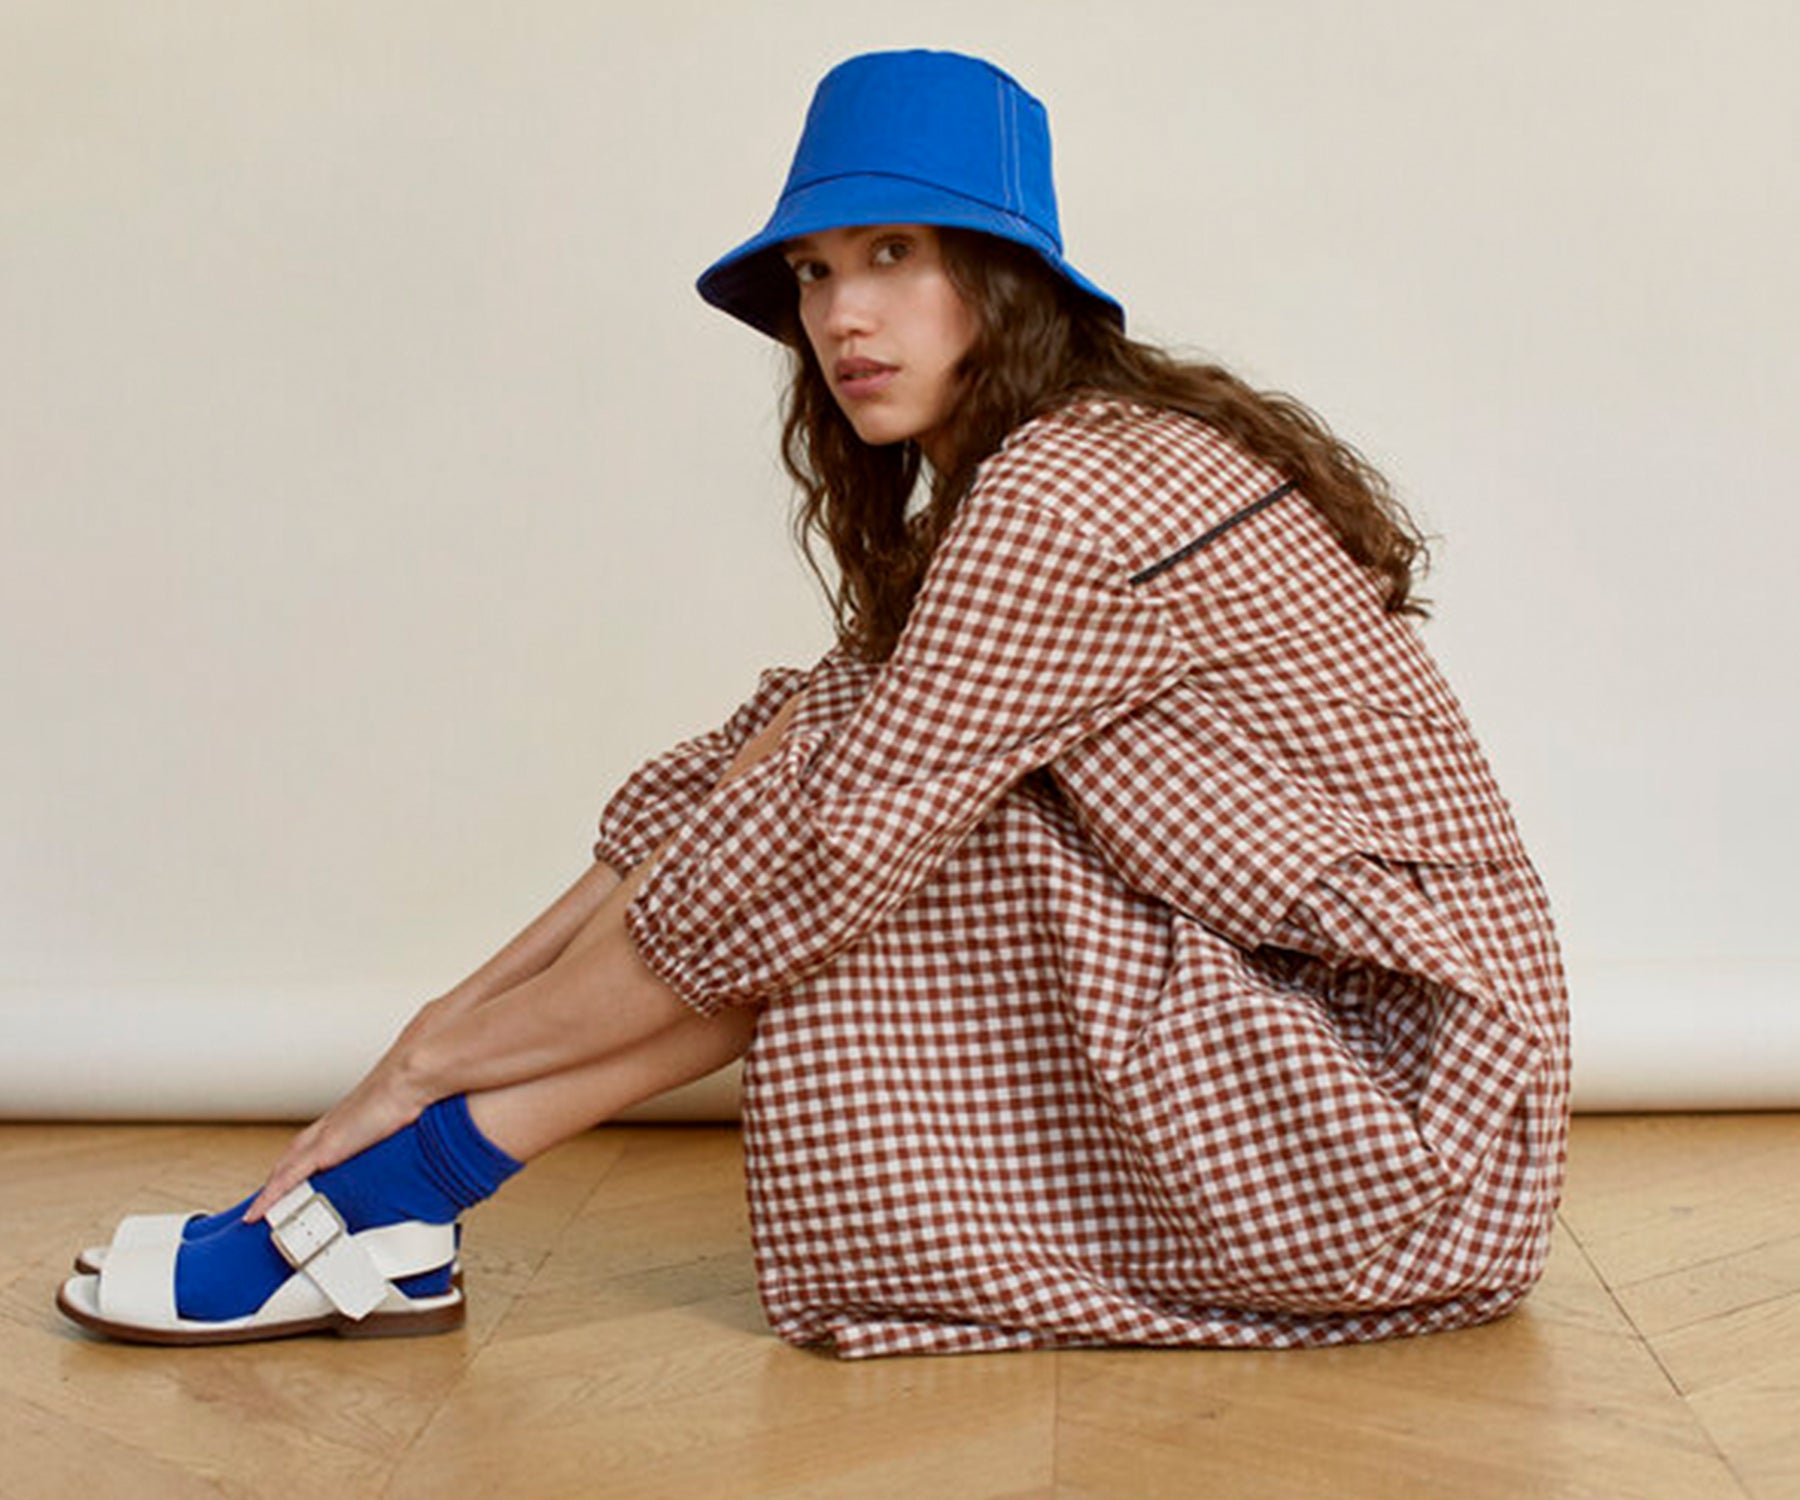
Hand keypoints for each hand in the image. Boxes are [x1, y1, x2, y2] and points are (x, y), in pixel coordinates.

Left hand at [244, 1027, 437, 1221]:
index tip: (295, 1176)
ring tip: (259, 1211)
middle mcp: (332, 1126)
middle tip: (268, 1198)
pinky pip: (287, 1179)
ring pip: (285, 1169)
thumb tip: (426, 1131)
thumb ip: (409, 1126)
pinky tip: (259, 1213)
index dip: (302, 1160)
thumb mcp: (410, 1115)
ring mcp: (325, 1137)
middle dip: (278, 1176)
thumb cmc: (415, 1091)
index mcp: (350, 1118)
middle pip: (293, 1155)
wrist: (412, 1077)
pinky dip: (270, 1196)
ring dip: (271, 1189)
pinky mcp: (324, 1150)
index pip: (317, 1143)